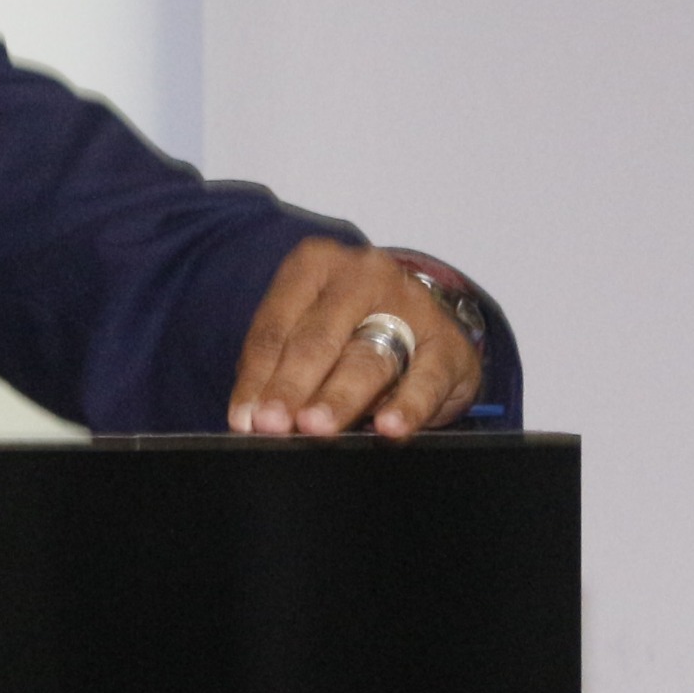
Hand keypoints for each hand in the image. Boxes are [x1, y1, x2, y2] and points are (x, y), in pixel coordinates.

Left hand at [227, 240, 483, 439]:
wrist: (423, 322)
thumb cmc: (349, 329)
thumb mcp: (305, 332)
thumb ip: (278, 365)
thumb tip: (251, 416)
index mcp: (315, 264)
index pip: (276, 326)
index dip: (258, 375)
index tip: (244, 417)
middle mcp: (363, 276)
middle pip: (318, 339)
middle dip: (291, 386)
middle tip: (272, 423)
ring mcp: (411, 306)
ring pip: (367, 358)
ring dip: (338, 397)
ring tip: (316, 427)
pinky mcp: (449, 344)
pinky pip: (426, 379)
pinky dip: (406, 406)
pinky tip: (388, 427)